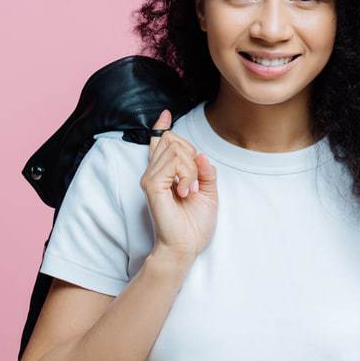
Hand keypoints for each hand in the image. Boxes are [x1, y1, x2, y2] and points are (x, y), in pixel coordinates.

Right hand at [139, 109, 217, 260]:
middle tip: (195, 183)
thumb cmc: (195, 224)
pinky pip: (173, 162)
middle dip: (192, 156)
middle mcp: (154, 172)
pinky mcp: (151, 185)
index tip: (165, 114)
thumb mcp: (209, 192)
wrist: (186, 246)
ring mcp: (150, 178)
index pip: (160, 143)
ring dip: (191, 169)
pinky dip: (186, 174)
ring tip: (191, 190)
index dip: (162, 127)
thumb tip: (199, 153)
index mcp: (166, 173)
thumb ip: (205, 170)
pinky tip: (185, 191)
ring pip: (176, 148)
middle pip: (174, 140)